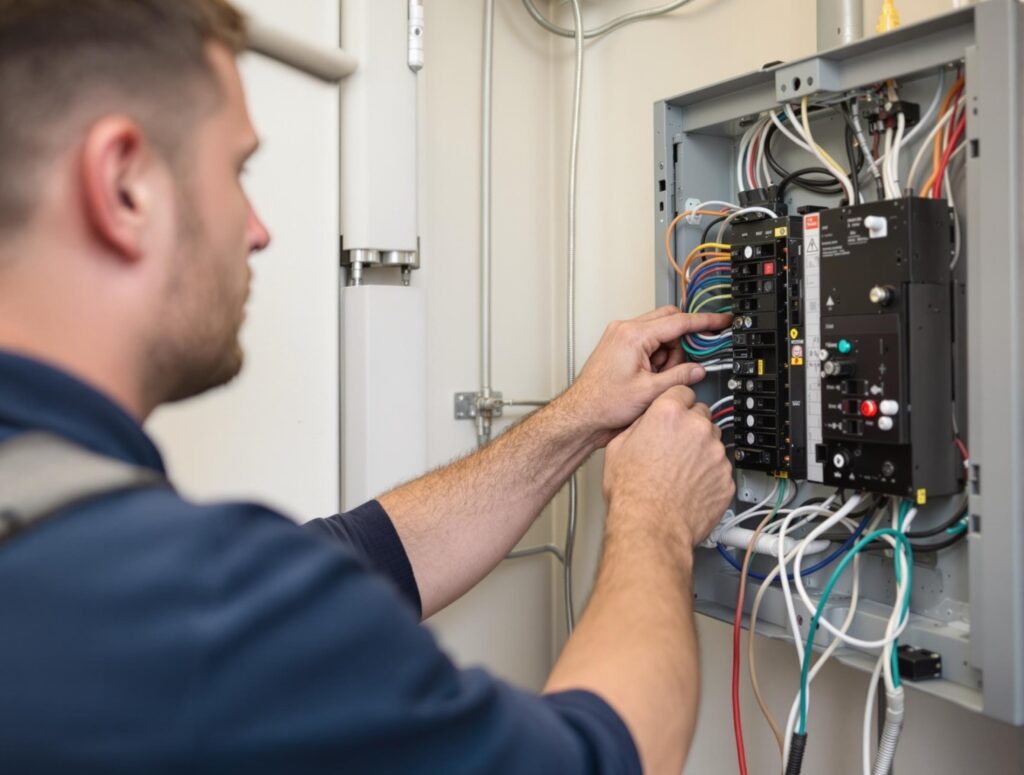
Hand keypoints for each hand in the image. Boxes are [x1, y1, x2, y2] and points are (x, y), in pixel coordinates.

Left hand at [559, 307, 730, 444]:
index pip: (679, 322)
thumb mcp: (650, 392)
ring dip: (666, 355)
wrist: (581, 415)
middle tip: (682, 367)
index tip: (721, 321)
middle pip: (669, 323)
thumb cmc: (604, 404)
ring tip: (655, 381)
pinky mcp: (618, 346)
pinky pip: (647, 343)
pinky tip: (648, 378)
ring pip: (659, 334)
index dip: (704, 322)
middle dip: (681, 345)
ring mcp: (620, 336)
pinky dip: (654, 358)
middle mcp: (625, 329)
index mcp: (633, 335)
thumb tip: (698, 370)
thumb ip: (680, 377)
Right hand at [602, 386, 734, 551]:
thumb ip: (639, 425)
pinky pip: (720, 469)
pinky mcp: (726, 477)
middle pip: (702, 414)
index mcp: (668, 414)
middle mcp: (696, 428)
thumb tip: (646, 422)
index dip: (676, 402)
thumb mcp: (618, 447)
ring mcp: (715, 453)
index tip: (676, 411)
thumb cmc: (632, 492)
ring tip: (680, 471)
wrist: (650, 526)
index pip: (682, 391)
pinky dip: (709, 474)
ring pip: (714, 442)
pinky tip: (690, 486)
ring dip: (701, 451)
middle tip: (675, 446)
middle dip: (690, 427)